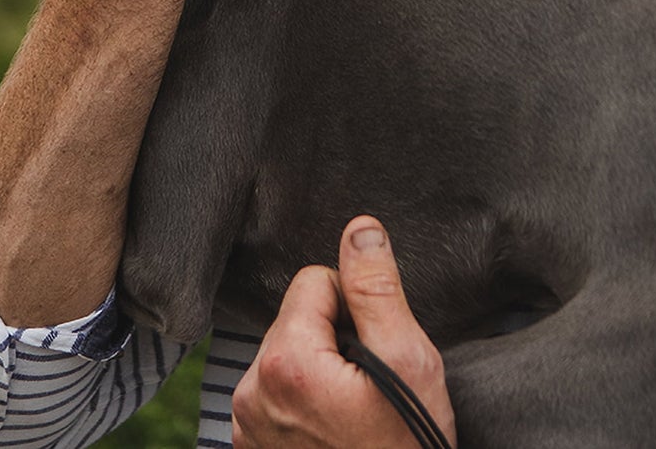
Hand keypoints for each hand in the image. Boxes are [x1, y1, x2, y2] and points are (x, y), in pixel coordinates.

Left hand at [232, 216, 456, 447]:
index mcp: (285, 363)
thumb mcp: (408, 359)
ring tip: (353, 409)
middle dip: (334, 334)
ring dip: (320, 367)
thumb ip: (377, 287)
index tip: (373, 349)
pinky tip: (334, 429)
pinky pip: (277, 392)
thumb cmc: (406, 447)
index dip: (354, 304)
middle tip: (367, 383)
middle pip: (297, 316)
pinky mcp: (253, 448)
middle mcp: (251, 392)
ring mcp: (247, 426)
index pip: (313, 280)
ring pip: (288, 352)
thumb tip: (360, 229)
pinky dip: (305, 399)